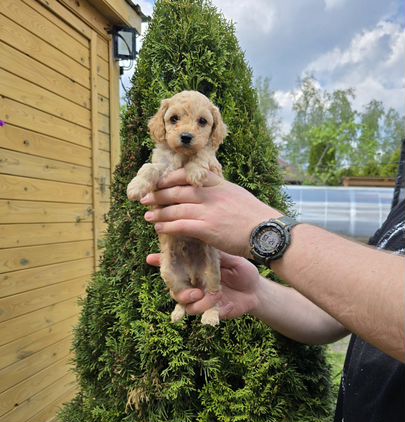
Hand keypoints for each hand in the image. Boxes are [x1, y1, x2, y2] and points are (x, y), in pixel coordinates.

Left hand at [140, 169, 281, 258]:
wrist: (267, 232)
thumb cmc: (256, 218)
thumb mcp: (238, 195)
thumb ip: (221, 192)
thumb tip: (209, 191)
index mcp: (218, 184)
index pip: (187, 175)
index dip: (169, 179)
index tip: (159, 182)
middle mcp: (211, 194)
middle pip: (177, 191)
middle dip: (158, 195)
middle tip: (145, 198)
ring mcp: (208, 211)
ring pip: (176, 208)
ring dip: (159, 212)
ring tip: (147, 216)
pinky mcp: (207, 228)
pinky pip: (181, 225)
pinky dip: (168, 226)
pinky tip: (160, 228)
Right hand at [146, 251, 261, 319]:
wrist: (257, 291)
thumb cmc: (243, 271)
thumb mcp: (231, 259)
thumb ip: (215, 255)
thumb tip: (202, 243)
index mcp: (195, 268)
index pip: (174, 264)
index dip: (160, 262)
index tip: (150, 258)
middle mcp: (193, 283)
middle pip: (172, 286)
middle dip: (175, 287)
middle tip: (190, 288)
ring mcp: (199, 298)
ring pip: (182, 302)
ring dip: (190, 300)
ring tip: (201, 294)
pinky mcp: (208, 310)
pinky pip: (198, 312)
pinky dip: (204, 307)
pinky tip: (215, 302)